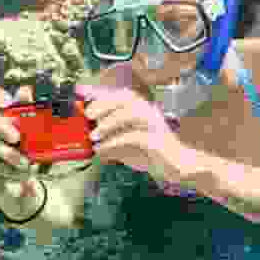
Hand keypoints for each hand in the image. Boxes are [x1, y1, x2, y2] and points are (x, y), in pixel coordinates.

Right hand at [0, 85, 42, 218]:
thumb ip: (31, 115)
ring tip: (25, 163)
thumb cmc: (32, 156)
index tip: (6, 102)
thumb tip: (24, 90)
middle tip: (16, 137)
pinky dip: (5, 169)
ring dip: (5, 152)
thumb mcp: (37, 136)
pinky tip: (20, 175)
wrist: (29, 190)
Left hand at [76, 84, 200, 184]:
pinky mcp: (157, 140)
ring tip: (93, 135)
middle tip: (87, 115)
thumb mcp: (126, 145)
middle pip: (126, 98)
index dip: (101, 93)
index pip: (120, 95)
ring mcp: (154, 124)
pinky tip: (103, 148)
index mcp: (142, 109)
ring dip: (109, 122)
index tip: (81, 96)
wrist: (177, 166)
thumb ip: (109, 140)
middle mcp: (149, 112)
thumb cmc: (152, 153)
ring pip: (131, 112)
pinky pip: (134, 136)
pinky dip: (115, 141)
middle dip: (104, 103)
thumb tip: (88, 140)